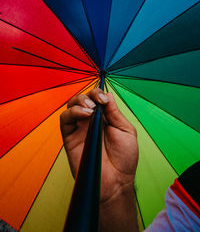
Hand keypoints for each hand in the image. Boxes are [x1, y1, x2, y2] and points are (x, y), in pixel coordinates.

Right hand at [60, 88, 137, 204]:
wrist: (116, 181)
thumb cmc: (124, 158)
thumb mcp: (126, 130)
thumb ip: (115, 113)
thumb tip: (107, 95)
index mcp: (104, 118)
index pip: (96, 98)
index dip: (98, 93)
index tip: (104, 99)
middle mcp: (90, 121)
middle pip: (82, 99)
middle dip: (88, 95)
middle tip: (96, 102)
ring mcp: (79, 129)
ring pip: (70, 106)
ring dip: (79, 102)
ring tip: (90, 109)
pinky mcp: (70, 138)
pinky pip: (65, 120)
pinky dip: (72, 113)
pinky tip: (84, 114)